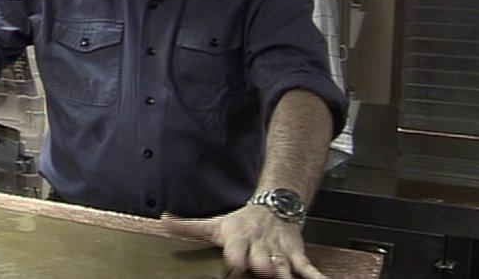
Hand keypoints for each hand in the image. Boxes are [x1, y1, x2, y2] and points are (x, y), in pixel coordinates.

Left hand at [161, 206, 326, 278]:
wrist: (273, 207)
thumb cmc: (239, 223)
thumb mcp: (214, 224)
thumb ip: (188, 227)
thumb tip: (163, 220)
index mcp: (238, 240)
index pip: (236, 252)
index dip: (236, 259)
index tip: (235, 265)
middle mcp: (259, 248)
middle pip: (261, 262)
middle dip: (263, 269)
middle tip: (264, 273)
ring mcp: (278, 253)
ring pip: (284, 267)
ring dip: (286, 275)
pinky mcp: (294, 255)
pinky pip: (306, 268)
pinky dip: (315, 277)